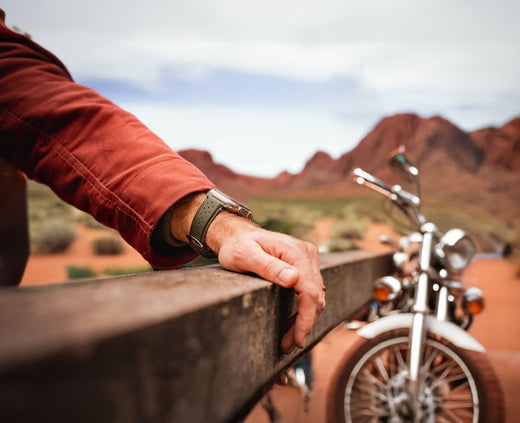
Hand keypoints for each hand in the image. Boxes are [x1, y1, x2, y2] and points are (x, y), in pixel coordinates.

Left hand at [207, 212, 325, 353]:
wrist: (238, 235)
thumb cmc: (237, 246)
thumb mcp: (244, 255)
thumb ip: (267, 266)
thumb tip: (293, 279)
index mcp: (295, 252)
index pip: (310, 291)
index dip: (306, 318)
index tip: (298, 339)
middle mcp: (306, 254)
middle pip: (316, 296)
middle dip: (305, 324)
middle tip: (288, 345)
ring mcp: (308, 258)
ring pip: (316, 295)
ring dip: (306, 318)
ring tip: (289, 339)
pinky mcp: (305, 264)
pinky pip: (311, 290)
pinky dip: (305, 308)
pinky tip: (293, 322)